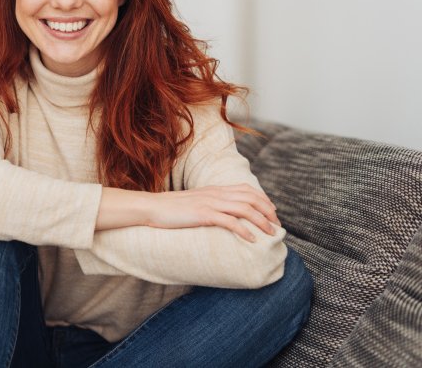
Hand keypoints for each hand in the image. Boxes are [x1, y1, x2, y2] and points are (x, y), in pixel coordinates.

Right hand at [145, 184, 280, 241]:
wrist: (151, 207)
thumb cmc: (171, 209)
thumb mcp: (194, 202)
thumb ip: (209, 204)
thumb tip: (221, 214)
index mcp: (214, 189)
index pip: (247, 190)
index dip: (264, 200)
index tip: (272, 213)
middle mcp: (215, 193)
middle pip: (251, 198)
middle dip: (268, 212)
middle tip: (277, 226)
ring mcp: (209, 203)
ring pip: (244, 209)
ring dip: (261, 222)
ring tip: (271, 234)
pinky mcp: (202, 214)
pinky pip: (229, 221)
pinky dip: (244, 231)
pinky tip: (252, 240)